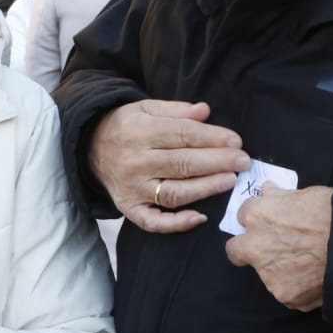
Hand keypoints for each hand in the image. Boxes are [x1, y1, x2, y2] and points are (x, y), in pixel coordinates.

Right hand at [89, 100, 250, 233]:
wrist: (90, 148)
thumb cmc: (127, 126)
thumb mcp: (146, 108)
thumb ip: (176, 111)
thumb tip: (205, 111)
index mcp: (140, 132)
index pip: (182, 135)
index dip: (212, 138)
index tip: (236, 141)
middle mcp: (135, 161)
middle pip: (182, 163)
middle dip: (217, 162)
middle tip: (242, 161)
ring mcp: (132, 188)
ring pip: (173, 192)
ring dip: (205, 189)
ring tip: (229, 181)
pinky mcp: (129, 208)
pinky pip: (153, 222)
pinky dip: (176, 224)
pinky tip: (200, 218)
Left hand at [224, 183, 332, 311]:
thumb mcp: (306, 194)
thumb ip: (280, 197)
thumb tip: (268, 191)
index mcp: (257, 215)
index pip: (242, 216)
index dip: (258, 219)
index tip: (270, 222)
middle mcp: (255, 246)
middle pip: (235, 250)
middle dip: (247, 248)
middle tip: (270, 247)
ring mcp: (269, 275)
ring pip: (264, 272)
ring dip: (277, 268)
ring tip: (307, 262)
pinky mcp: (285, 296)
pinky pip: (286, 290)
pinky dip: (297, 286)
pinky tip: (315, 276)